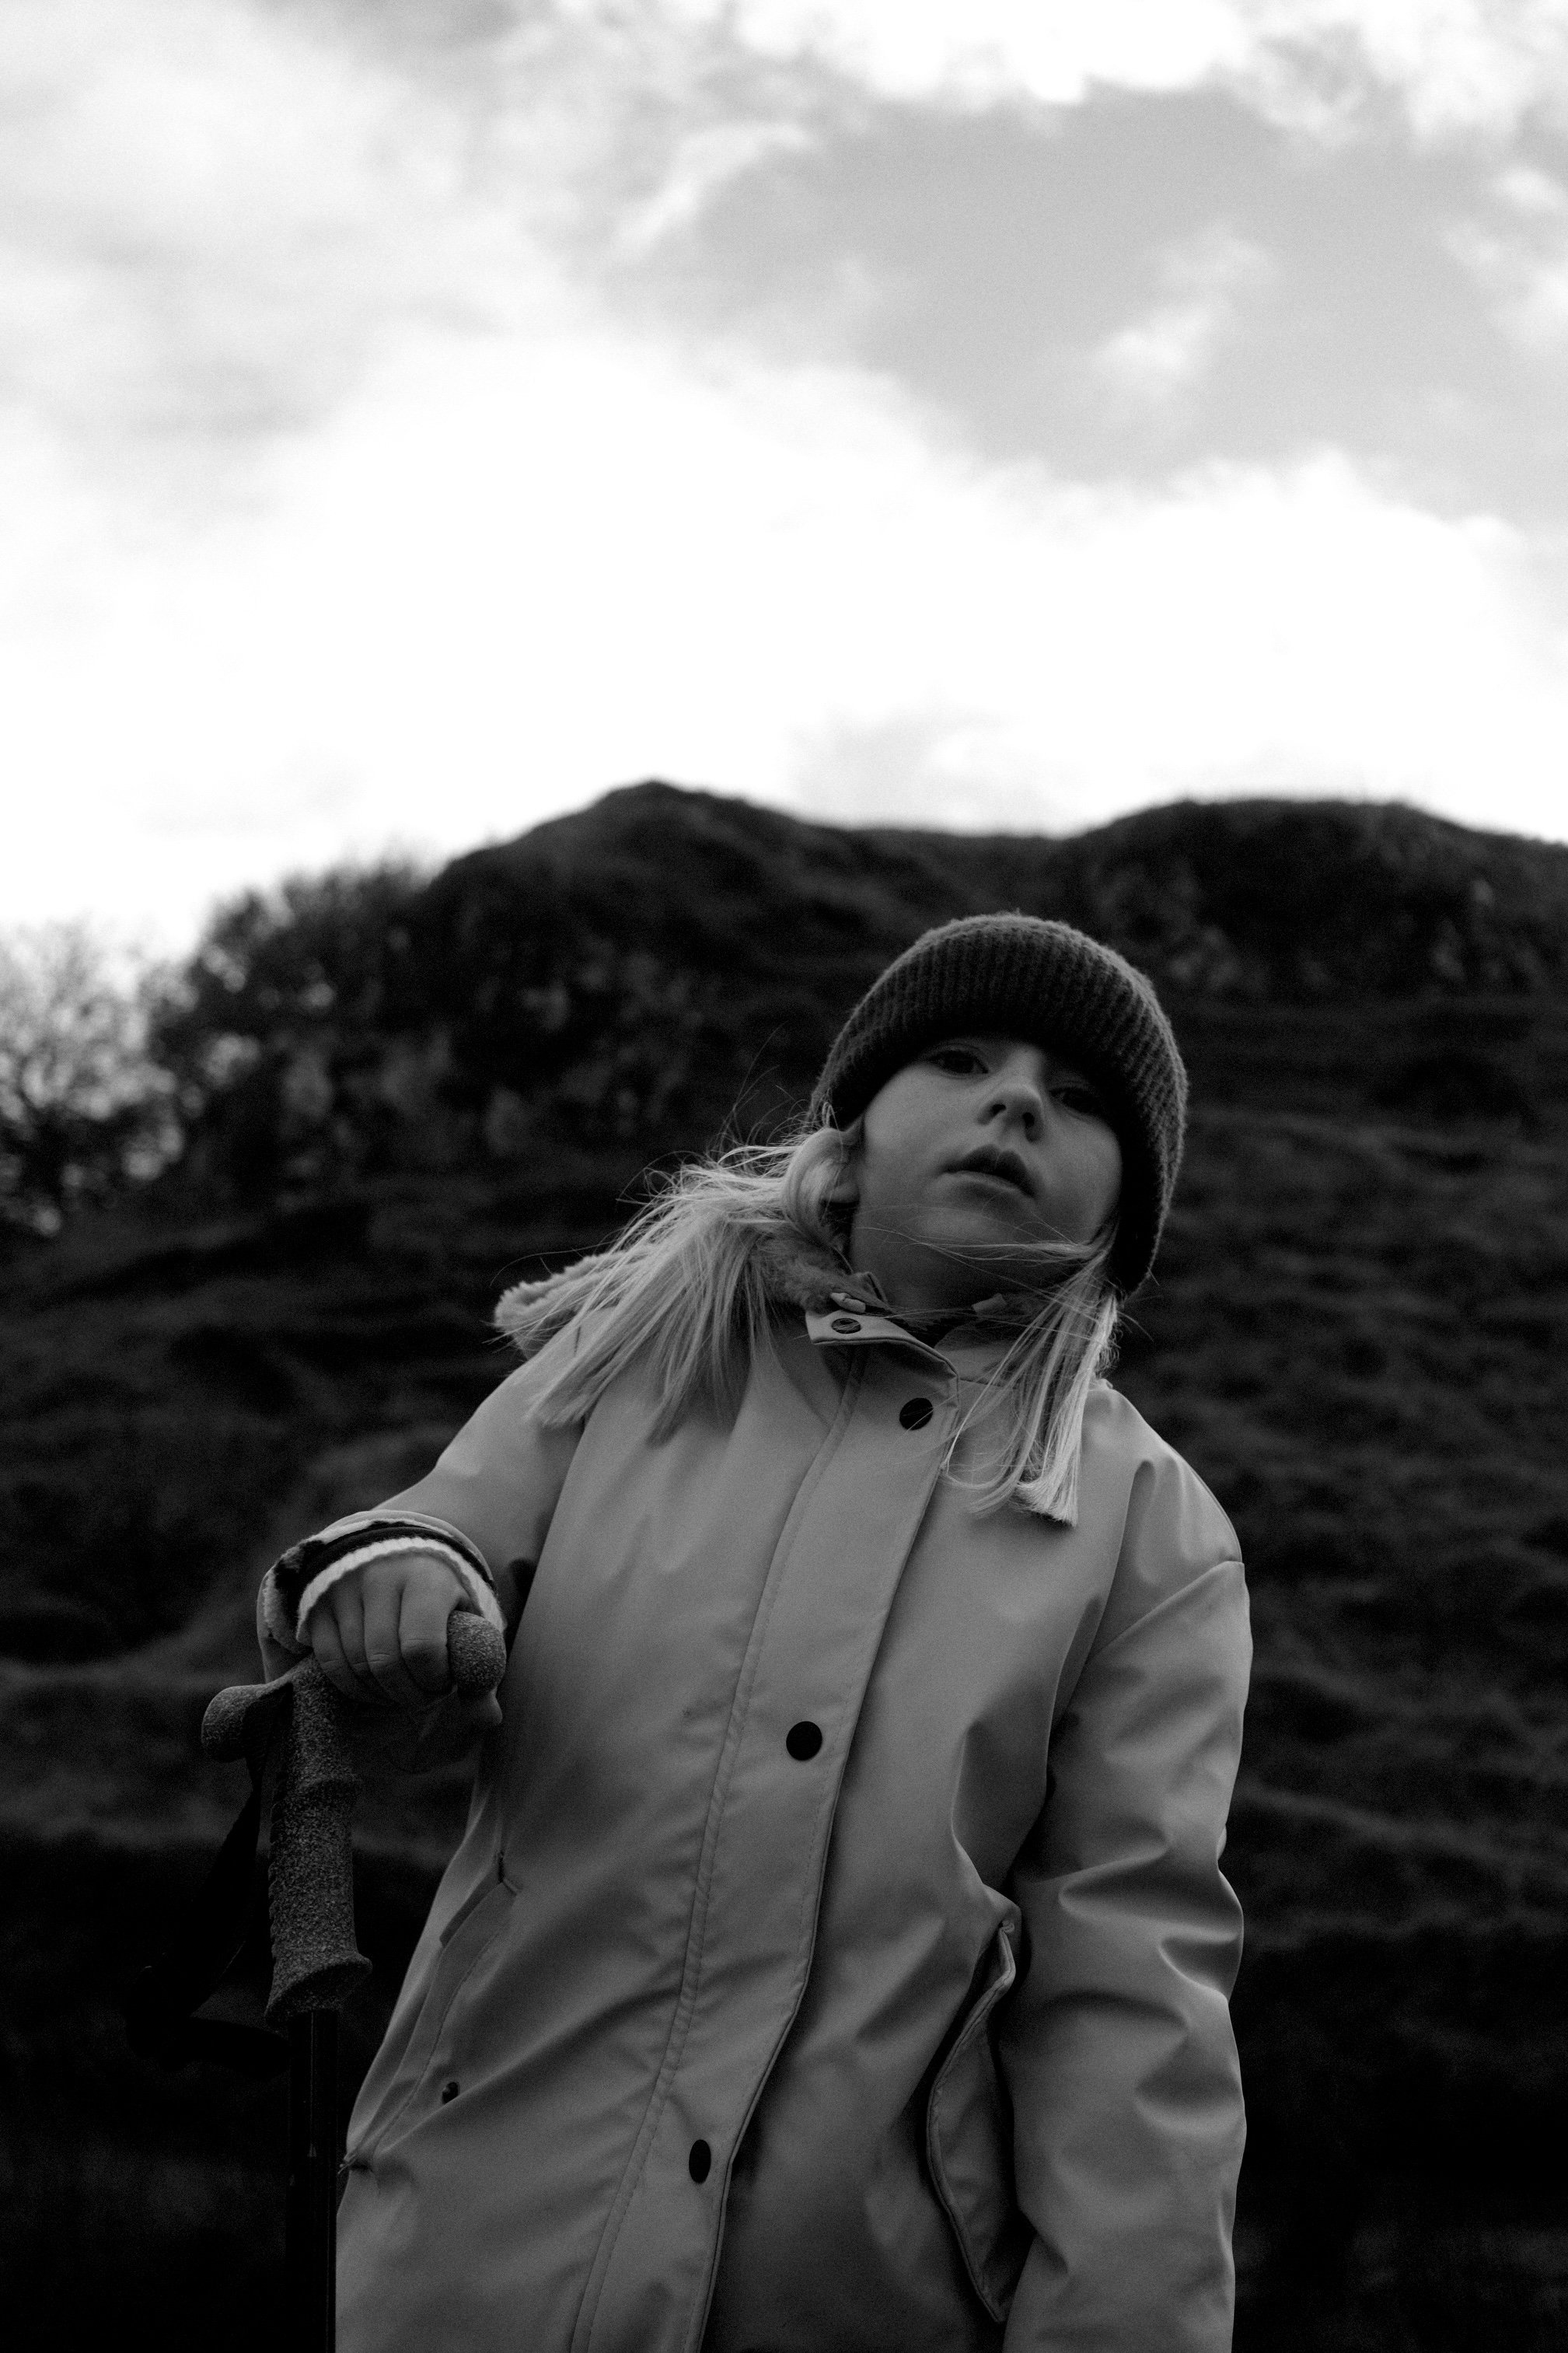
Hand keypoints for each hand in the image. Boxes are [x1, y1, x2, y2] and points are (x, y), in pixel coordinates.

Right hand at [304, 1548, 471, 1707]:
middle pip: (385, 1661)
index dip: (433, 1680)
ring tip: (402, 1693)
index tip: (444, 1684)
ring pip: (355, 1664)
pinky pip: (330, 1661)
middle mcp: (380, 1577)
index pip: (422, 1647)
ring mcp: (344, 1590)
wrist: (399, 1554)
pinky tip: (374, 1689)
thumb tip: (489, 1717)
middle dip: (407, 1694)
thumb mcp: (467, 1619)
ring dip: (380, 1694)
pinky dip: (353, 1686)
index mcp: (426, 1577)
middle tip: (423, 1697)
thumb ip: (479, 1666)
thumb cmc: (441, 1596)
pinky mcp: (319, 1605)